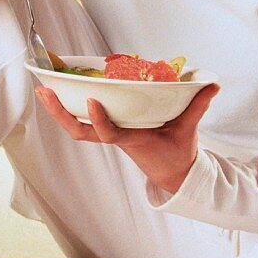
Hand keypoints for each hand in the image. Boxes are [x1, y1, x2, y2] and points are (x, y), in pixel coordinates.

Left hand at [35, 82, 220, 193]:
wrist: (171, 172)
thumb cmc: (177, 151)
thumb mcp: (188, 130)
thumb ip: (198, 106)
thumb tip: (214, 85)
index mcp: (132, 140)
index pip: (111, 133)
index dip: (100, 120)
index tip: (93, 101)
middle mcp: (115, 137)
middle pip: (79, 131)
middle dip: (60, 113)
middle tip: (44, 91)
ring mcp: (109, 134)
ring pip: (76, 126)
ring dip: (57, 109)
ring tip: (43, 89)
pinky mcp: (108, 129)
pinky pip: (82, 122)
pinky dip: (68, 108)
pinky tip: (57, 92)